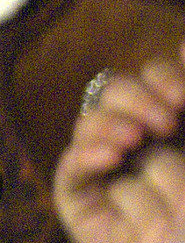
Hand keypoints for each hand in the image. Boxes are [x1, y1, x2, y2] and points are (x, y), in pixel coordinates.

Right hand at [55, 43, 184, 242]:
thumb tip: (184, 41)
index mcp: (166, 120)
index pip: (153, 78)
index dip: (164, 78)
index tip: (183, 99)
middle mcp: (133, 139)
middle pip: (116, 91)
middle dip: (138, 98)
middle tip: (164, 121)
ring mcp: (104, 168)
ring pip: (91, 122)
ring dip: (113, 123)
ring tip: (137, 143)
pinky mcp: (79, 201)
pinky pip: (69, 167)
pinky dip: (87, 154)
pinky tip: (113, 159)